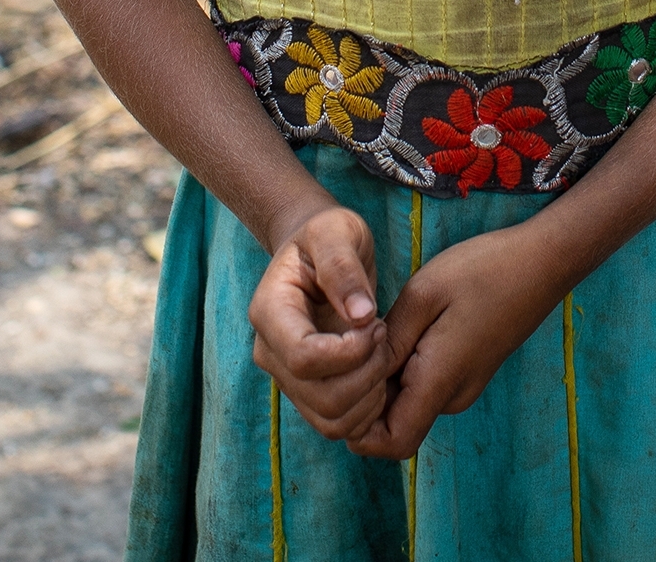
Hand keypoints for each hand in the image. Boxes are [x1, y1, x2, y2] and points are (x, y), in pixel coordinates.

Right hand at [248, 205, 396, 440]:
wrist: (318, 252)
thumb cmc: (327, 235)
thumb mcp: (336, 230)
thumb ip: (343, 266)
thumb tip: (361, 314)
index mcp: (269, 312)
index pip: (304, 357)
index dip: (350, 352)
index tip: (377, 323)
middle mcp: (270, 352)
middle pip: (321, 397)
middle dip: (367, 375)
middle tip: (386, 337)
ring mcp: (287, 377)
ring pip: (330, 420)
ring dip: (370, 397)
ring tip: (384, 354)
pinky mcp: (307, 393)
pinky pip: (337, 425)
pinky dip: (367, 411)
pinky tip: (379, 372)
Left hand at [348, 224, 563, 459]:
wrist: (542, 261)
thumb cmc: (484, 269)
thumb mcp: (425, 293)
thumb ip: (390, 339)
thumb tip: (358, 373)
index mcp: (441, 381)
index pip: (390, 443)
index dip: (356, 426)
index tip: (341, 377)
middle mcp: (452, 396)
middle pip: (393, 426)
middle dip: (363, 400)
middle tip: (347, 349)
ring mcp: (462, 386)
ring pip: (406, 405)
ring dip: (381, 381)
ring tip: (370, 333)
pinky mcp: (466, 371)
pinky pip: (422, 387)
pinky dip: (400, 371)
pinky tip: (394, 331)